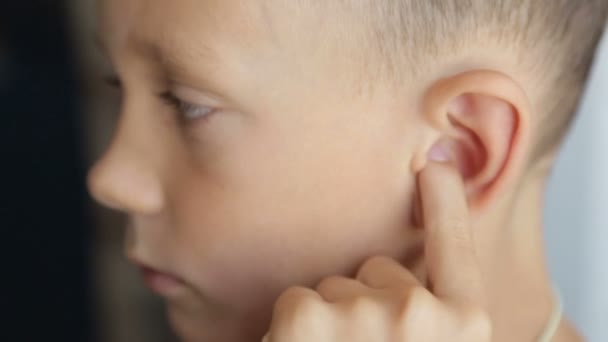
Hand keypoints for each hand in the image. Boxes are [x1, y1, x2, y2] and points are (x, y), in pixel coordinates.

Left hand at [262, 162, 490, 341]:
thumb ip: (431, 311)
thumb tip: (405, 261)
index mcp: (464, 326)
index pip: (455, 245)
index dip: (445, 201)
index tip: (435, 162)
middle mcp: (420, 313)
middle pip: (378, 268)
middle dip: (365, 304)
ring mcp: (364, 314)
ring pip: (335, 287)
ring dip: (330, 323)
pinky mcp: (307, 318)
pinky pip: (297, 298)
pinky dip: (292, 330)